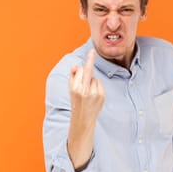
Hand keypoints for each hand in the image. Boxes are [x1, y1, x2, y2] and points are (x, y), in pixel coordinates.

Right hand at [67, 49, 104, 170]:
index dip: (88, 61)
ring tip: (87, 92)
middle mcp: (85, 91)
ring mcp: (95, 94)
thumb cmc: (76, 101)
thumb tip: (78, 66)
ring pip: (94, 78)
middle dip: (89, 64)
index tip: (92, 51)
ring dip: (91, 81)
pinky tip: (93, 95)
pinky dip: (96, 86)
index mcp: (75, 88)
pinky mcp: (102, 96)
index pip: (82, 71)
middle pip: (88, 71)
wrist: (83, 119)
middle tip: (89, 59)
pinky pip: (99, 84)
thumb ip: (73, 76)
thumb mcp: (71, 89)